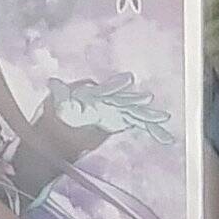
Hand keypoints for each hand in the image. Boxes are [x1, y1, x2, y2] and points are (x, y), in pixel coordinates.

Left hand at [47, 74, 168, 140]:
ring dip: (149, 115)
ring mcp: (119, 110)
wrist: (69, 119)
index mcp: (96, 93)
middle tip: (148, 98)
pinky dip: (153, 130)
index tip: (128, 79)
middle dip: (136, 99)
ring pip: (137, 112)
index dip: (117, 85)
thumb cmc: (64, 107)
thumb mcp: (59, 101)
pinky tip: (166, 138)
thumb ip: (59, 92)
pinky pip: (141, 124)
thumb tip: (51, 82)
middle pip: (126, 99)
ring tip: (164, 117)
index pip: (108, 89)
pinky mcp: (124, 120)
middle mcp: (111, 99)